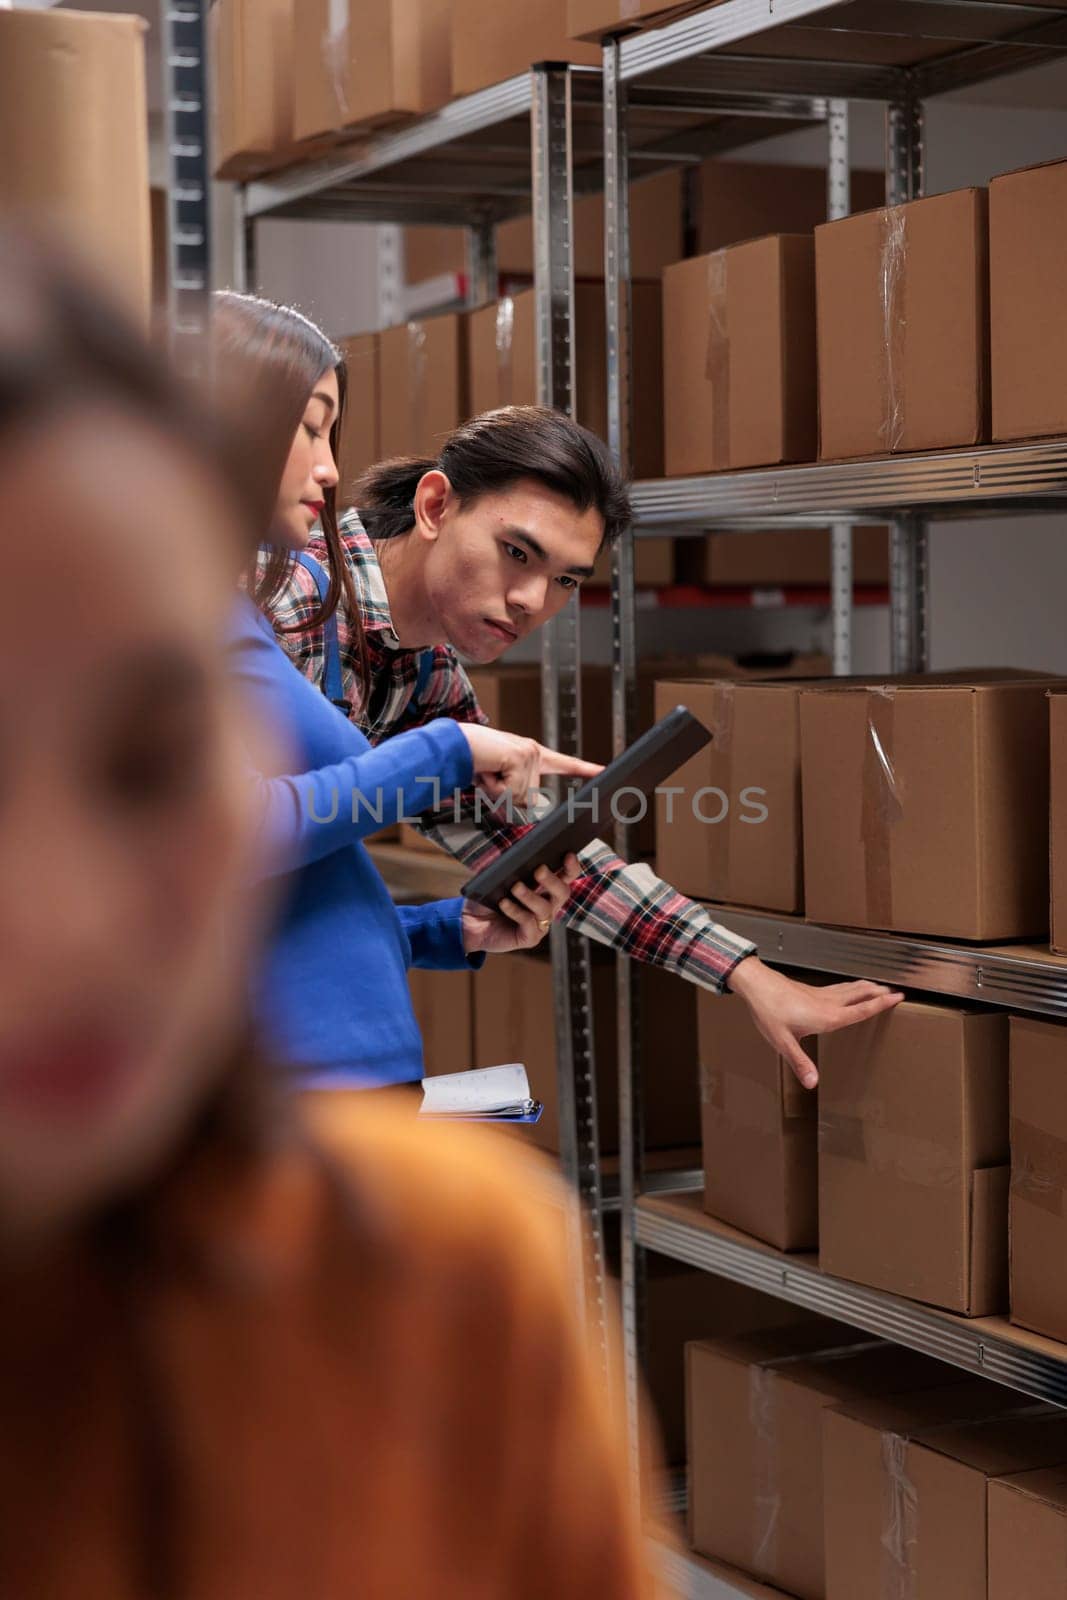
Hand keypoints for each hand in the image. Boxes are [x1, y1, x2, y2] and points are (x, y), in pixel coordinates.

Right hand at [458, 725, 601, 808]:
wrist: (452, 744)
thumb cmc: (473, 761)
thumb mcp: (499, 780)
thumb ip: (516, 790)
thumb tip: (529, 804)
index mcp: (533, 755)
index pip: (564, 763)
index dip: (585, 769)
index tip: (604, 771)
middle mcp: (535, 752)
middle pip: (529, 800)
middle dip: (505, 796)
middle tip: (490, 775)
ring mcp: (529, 754)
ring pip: (518, 798)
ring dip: (496, 791)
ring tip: (487, 771)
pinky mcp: (520, 758)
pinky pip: (509, 793)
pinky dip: (492, 787)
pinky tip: (487, 769)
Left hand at [462, 854, 582, 954]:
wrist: (470, 923)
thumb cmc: (488, 897)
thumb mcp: (497, 876)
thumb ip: (509, 864)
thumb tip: (516, 852)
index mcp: (546, 888)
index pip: (566, 876)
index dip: (571, 866)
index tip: (568, 854)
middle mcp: (548, 906)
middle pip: (562, 892)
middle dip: (552, 880)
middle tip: (539, 869)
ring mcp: (540, 923)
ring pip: (544, 909)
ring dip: (530, 896)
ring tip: (515, 886)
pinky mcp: (530, 938)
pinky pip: (528, 923)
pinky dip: (515, 911)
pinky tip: (503, 902)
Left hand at [726, 956, 903, 1089]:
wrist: (757, 985)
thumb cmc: (768, 1011)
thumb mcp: (782, 1041)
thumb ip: (799, 1062)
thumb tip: (812, 1083)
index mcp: (827, 1016)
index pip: (861, 1009)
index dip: (881, 1004)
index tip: (898, 997)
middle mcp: (828, 1003)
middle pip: (860, 994)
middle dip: (879, 992)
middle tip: (896, 991)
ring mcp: (820, 994)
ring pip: (851, 988)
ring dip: (867, 987)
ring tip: (878, 986)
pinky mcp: (812, 990)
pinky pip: (839, 988)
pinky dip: (851, 987)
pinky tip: (847, 989)